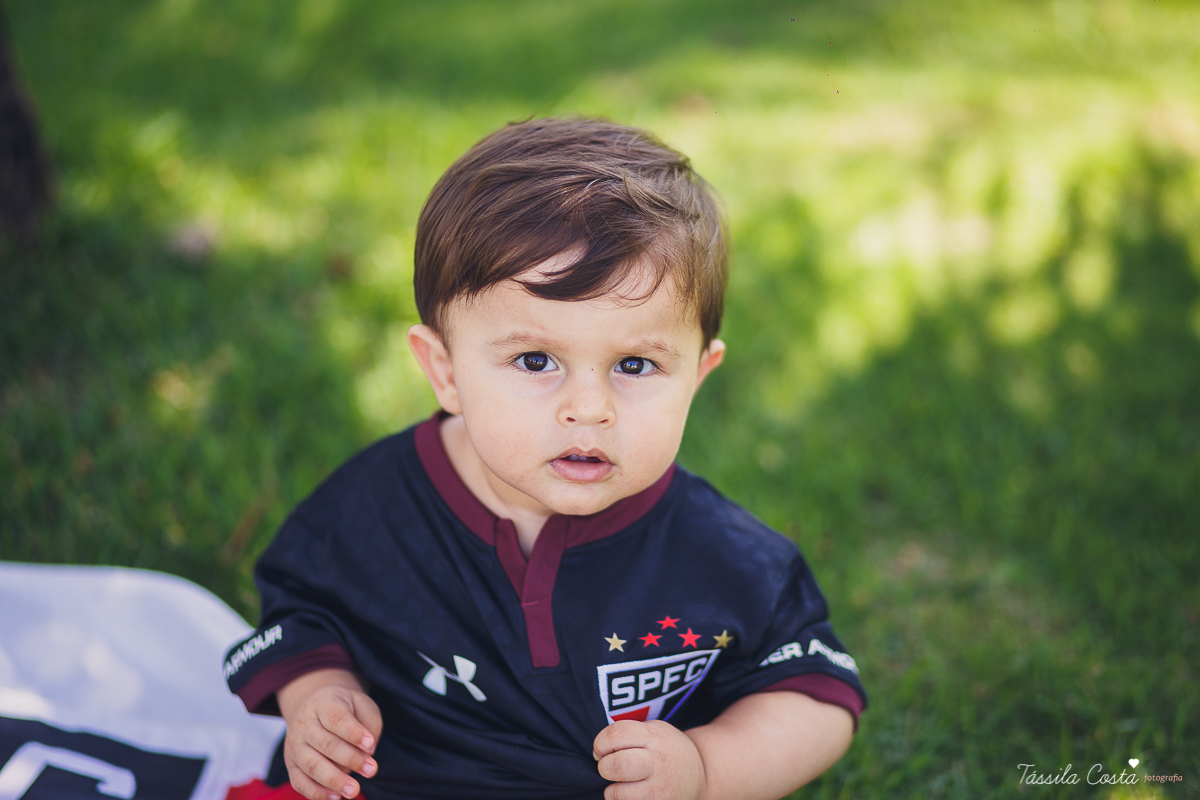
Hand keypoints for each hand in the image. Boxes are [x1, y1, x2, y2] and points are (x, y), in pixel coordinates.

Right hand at [278, 670, 382, 799]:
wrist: (315, 708)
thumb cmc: (345, 708)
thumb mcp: (362, 704)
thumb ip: (370, 723)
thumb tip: (369, 751)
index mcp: (323, 703)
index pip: (336, 718)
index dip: (353, 732)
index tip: (370, 744)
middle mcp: (304, 724)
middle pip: (326, 744)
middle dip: (351, 759)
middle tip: (371, 770)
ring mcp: (295, 745)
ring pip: (312, 765)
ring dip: (334, 780)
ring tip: (354, 791)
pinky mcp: (291, 765)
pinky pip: (300, 782)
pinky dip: (317, 793)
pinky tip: (336, 797)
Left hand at [593, 719, 706, 799]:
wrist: (699, 776)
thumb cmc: (665, 750)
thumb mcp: (654, 730)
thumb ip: (628, 734)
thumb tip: (597, 751)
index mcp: (654, 737)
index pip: (616, 734)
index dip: (601, 742)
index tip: (602, 749)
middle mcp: (658, 763)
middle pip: (617, 765)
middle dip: (604, 767)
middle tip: (608, 768)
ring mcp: (660, 789)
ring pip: (619, 794)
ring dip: (612, 791)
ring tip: (621, 785)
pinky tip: (632, 795)